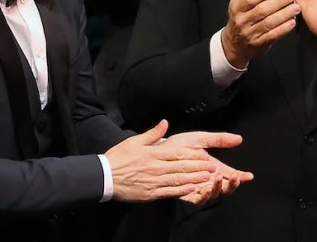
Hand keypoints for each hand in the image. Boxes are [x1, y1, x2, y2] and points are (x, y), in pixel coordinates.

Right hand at [105, 120, 219, 202]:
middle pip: (181, 167)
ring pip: (177, 179)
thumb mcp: (134, 141)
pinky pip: (168, 192)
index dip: (193, 155)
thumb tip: (165, 122)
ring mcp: (153, 181)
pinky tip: (192, 189)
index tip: (205, 155)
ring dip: (194, 178)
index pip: (177, 153)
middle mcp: (155, 167)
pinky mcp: (150, 193)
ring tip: (207, 178)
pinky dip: (181, 191)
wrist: (103, 177)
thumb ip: (152, 133)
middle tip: (213, 168)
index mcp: (153, 153)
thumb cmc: (118, 158)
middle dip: (198, 167)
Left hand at [160, 130, 254, 203]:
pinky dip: (202, 195)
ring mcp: (197, 187)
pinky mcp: (186, 193)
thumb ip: (219, 139)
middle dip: (231, 185)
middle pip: (224, 188)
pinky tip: (204, 188)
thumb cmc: (179, 145)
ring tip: (217, 179)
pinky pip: (196, 199)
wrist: (159, 151)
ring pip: (212, 195)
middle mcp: (207, 179)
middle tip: (233, 177)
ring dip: (217, 189)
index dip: (240, 177)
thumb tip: (239, 139)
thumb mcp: (201, 138)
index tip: (248, 176)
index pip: (230, 175)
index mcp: (213, 167)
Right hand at [222, 0, 300, 67]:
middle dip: (278, 3)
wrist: (235, 43)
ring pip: (269, 23)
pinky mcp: (259, 44)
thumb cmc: (239, 17)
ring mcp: (251, 34)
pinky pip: (273, 36)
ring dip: (284, 15)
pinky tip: (292, 22)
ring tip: (295, 8)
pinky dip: (283, 29)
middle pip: (261, 11)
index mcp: (237, 8)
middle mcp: (242, 21)